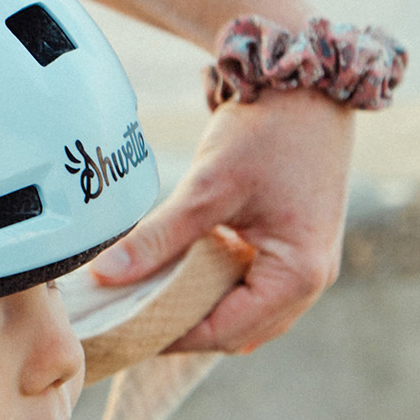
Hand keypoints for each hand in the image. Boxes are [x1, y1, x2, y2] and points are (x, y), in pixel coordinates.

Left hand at [87, 91, 354, 353]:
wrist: (308, 83)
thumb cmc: (269, 130)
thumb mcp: (208, 186)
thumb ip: (160, 237)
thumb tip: (106, 274)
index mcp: (298, 274)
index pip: (224, 331)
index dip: (173, 336)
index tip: (126, 329)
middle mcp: (313, 281)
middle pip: (238, 332)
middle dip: (187, 328)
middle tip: (132, 318)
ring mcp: (310, 266)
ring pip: (249, 315)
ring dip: (205, 311)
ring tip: (153, 300)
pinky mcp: (299, 248)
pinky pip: (257, 290)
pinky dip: (222, 291)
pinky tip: (184, 277)